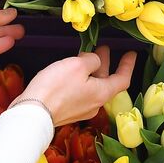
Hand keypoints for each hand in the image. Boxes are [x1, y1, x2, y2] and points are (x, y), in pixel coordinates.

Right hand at [18, 46, 137, 126]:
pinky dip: (81, 80)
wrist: (32, 114)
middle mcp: (94, 104)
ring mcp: (80, 110)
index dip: (128, 65)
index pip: (122, 79)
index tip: (131, 53)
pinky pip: (79, 93)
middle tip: (103, 48)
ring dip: (91, 71)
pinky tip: (71, 72)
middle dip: (105, 64)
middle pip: (105, 82)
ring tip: (85, 56)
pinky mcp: (66, 112)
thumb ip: (91, 60)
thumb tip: (94, 61)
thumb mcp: (77, 65)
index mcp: (102, 93)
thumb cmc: (56, 87)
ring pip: (91, 87)